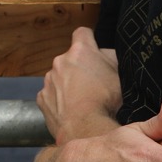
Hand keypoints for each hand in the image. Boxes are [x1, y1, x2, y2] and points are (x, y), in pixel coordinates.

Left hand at [36, 27, 121, 142]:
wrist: (85, 129)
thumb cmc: (105, 101)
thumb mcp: (120, 75)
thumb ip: (111, 58)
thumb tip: (105, 53)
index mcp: (80, 51)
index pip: (83, 33)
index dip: (90, 40)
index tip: (94, 51)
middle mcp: (60, 61)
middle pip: (70, 58)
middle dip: (79, 67)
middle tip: (93, 84)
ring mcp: (49, 80)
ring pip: (59, 77)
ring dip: (68, 84)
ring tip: (82, 101)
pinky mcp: (42, 98)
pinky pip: (51, 95)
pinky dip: (58, 100)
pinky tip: (70, 111)